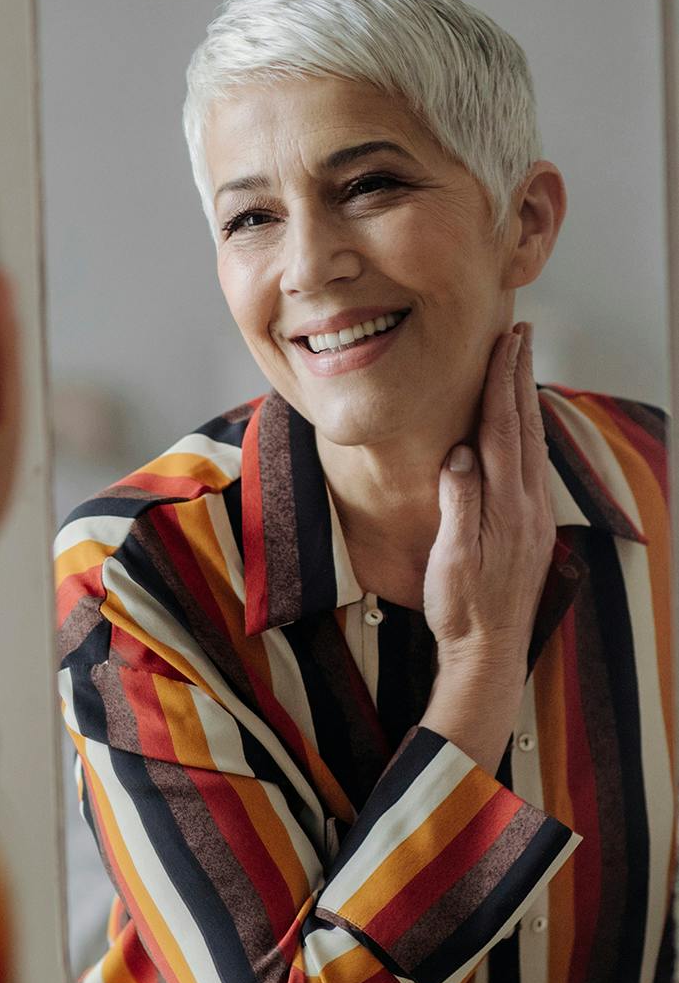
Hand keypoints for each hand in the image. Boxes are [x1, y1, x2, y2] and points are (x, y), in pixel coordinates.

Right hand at [421, 323, 555, 771]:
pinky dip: (528, 430)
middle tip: (520, 332)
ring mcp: (532, 515)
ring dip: (526, 398)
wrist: (489, 651)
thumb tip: (460, 454)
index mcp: (504, 506)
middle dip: (521, 376)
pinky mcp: (531, 526)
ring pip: (532, 442)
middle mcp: (526, 504)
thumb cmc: (460, 607)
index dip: (503, 383)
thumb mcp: (450, 558)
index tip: (504, 342)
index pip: (504, 430)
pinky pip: (532, 464)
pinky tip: (524, 423)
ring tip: (522, 363)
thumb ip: (458, 504)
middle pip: (525, 426)